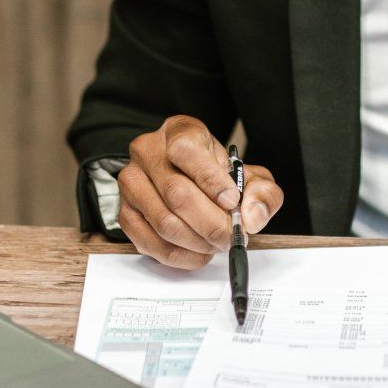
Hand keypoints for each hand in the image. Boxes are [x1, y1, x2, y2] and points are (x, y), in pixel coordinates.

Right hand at [115, 115, 283, 269]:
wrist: (193, 182)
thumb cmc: (219, 177)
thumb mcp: (250, 176)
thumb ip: (262, 193)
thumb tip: (252, 216)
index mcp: (179, 131)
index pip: (186, 151)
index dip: (211, 181)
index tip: (232, 202)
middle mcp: (148, 152)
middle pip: (177, 194)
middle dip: (211, 223)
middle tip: (232, 236)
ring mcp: (132, 183)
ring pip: (164, 222)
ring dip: (198, 242)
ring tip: (217, 243)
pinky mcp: (125, 213)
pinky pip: (151, 243)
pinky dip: (180, 256)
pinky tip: (199, 252)